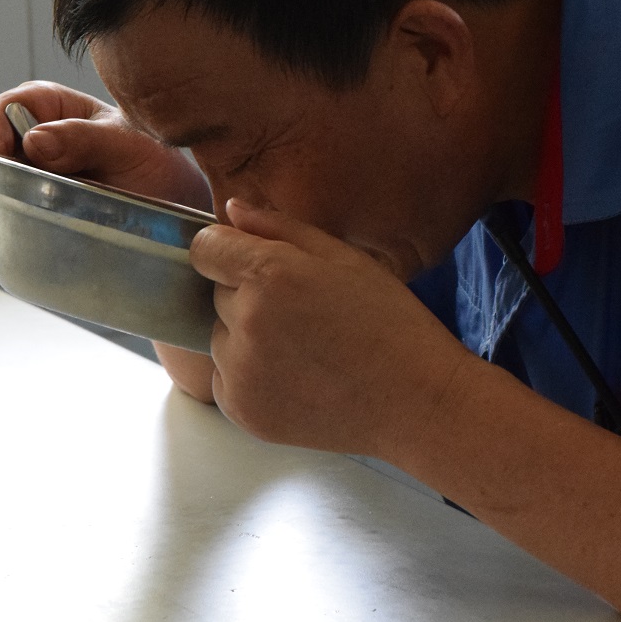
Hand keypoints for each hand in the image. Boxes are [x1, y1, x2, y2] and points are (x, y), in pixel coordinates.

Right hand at [0, 82, 210, 209]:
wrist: (177, 209)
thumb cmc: (157, 166)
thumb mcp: (129, 146)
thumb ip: (85, 139)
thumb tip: (35, 142)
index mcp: (54, 108)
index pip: (5, 109)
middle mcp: (37, 139)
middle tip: (0, 198)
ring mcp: (34, 176)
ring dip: (3, 202)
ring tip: (30, 216)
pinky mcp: (36, 209)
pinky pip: (11, 215)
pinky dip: (15, 223)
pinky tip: (36, 231)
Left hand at [189, 199, 477, 456]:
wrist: (415, 401)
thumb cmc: (389, 323)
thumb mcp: (345, 258)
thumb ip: (280, 228)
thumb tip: (231, 211)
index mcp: (270, 275)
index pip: (205, 248)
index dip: (228, 251)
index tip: (253, 263)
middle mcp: (245, 322)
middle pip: (218, 294)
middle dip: (248, 296)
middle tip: (304, 314)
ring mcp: (240, 371)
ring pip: (221, 338)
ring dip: (248, 338)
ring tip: (306, 350)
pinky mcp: (241, 410)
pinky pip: (225, 378)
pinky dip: (250, 376)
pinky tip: (298, 378)